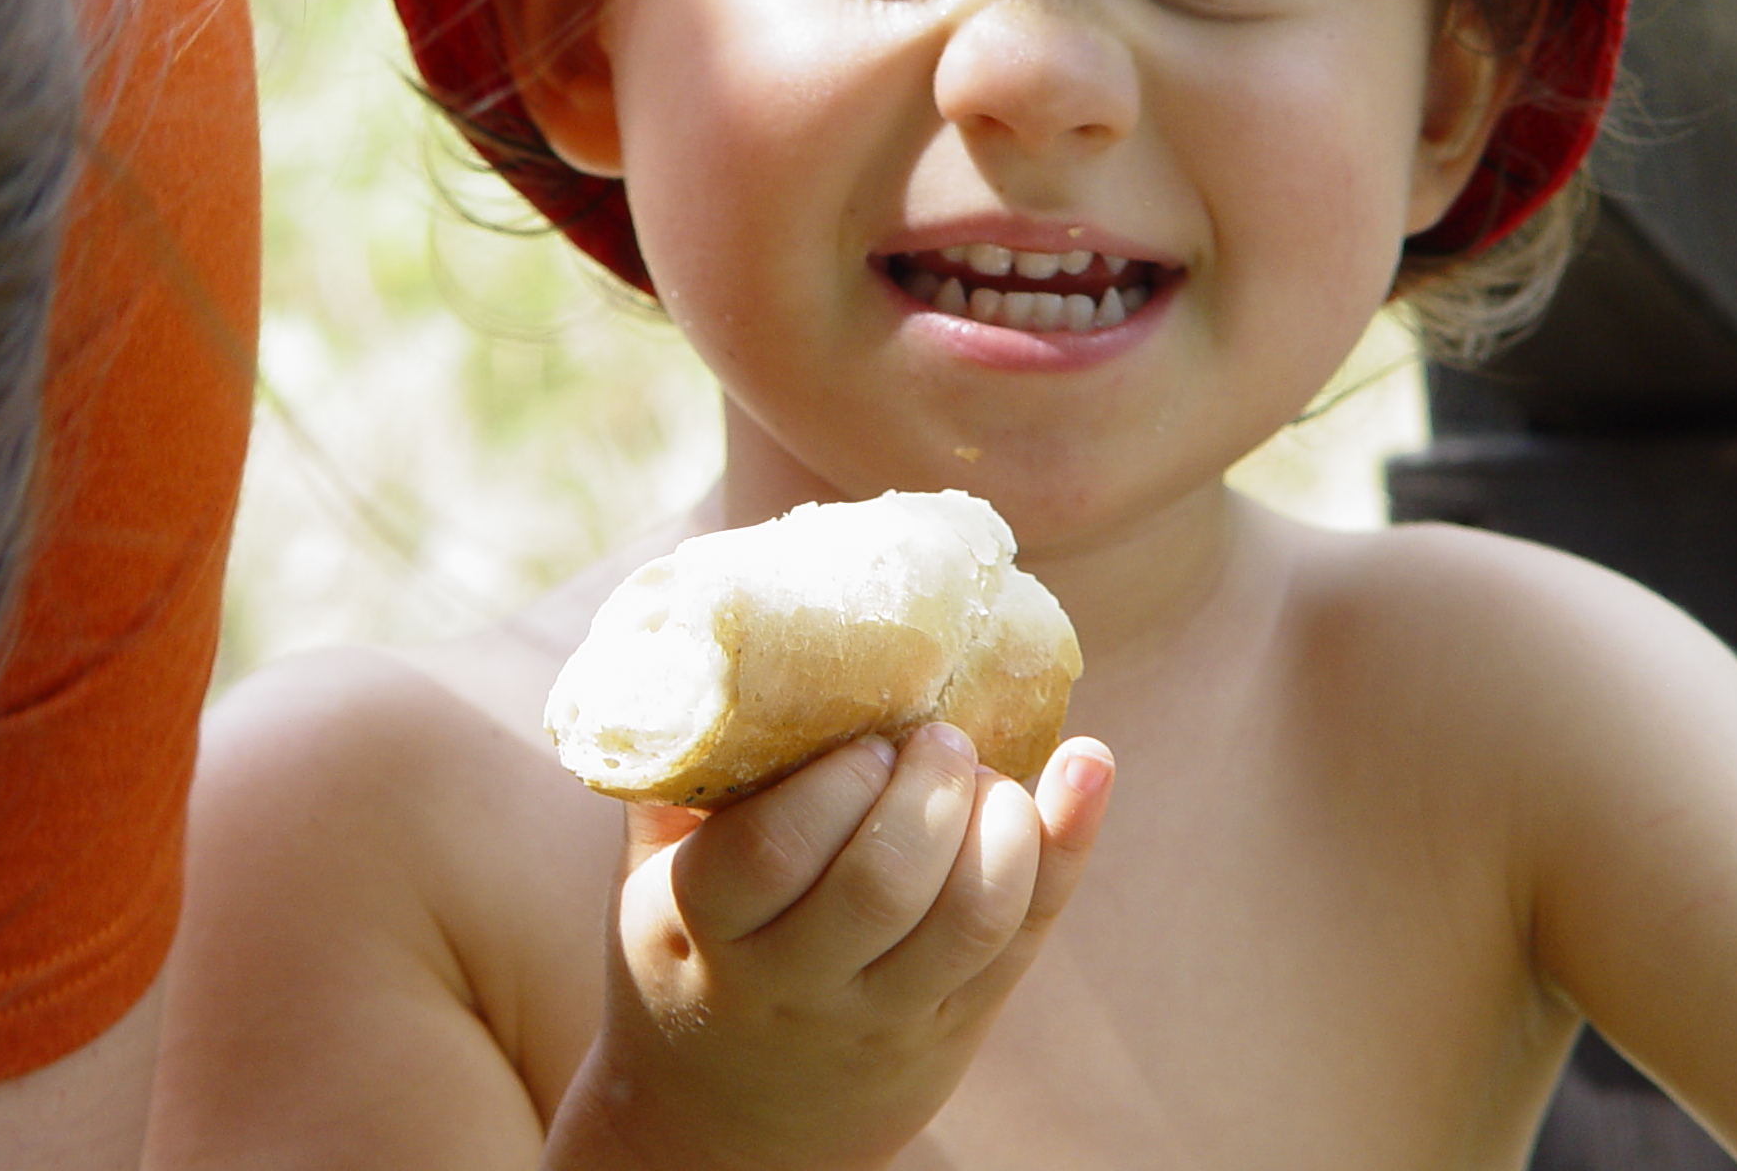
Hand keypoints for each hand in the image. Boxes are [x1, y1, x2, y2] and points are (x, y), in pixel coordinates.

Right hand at [543, 724, 1113, 1170]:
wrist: (725, 1136)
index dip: (833, 781)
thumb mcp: (649, 877)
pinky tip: (1088, 764)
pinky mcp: (960, 1025)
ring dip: (1000, 821)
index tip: (861, 736)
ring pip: (971, 920)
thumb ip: (683, 772)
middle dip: (928, 790)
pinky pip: (1027, 938)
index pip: (775, 850)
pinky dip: (1070, 844)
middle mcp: (801, 984)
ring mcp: (888, 1012)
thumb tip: (712, 617)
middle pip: (884, 886)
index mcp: (707, 932)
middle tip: (935, 737)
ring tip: (983, 771)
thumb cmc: (688, 956)